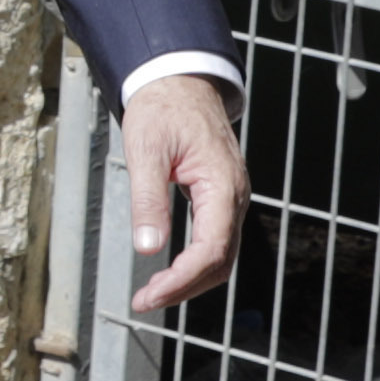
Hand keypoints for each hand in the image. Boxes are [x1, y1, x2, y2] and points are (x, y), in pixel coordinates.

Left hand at [115, 69, 245, 311]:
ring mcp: (231, 197)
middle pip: (220, 261)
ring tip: (153, 293)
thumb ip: (148, 200)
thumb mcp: (147, 150)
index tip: (150, 296)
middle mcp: (234, 195)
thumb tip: (148, 248)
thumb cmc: (163, 107)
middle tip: (145, 301)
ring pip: (220, 255)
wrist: (180, 79)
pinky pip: (215, 240)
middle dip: (184, 287)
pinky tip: (169, 271)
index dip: (182, 280)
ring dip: (189, 279)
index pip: (211, 250)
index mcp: (222, 184)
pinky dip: (194, 263)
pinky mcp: (220, 197)